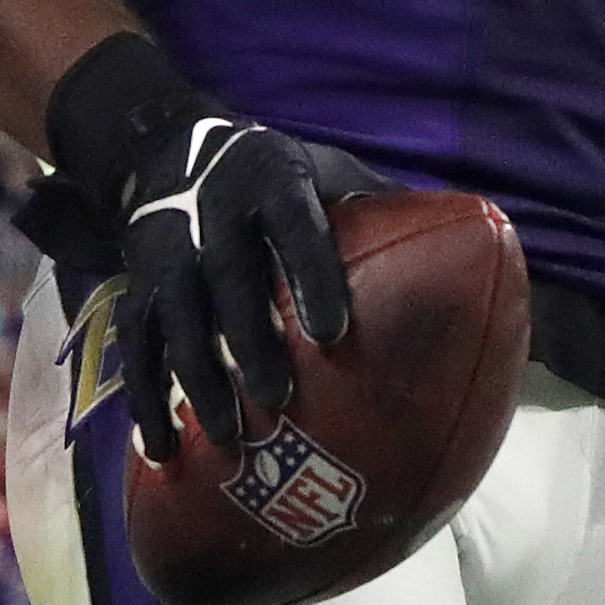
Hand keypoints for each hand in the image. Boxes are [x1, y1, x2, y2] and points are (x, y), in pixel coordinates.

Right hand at [112, 108, 363, 464]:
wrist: (168, 151)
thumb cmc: (275, 178)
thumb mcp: (326, 170)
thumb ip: (380, 205)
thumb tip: (468, 241)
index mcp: (271, 182)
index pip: (292, 224)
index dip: (310, 273)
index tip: (332, 331)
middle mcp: (212, 213)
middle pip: (227, 278)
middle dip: (248, 340)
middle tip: (277, 398)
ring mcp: (167, 252)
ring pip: (174, 318)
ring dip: (196, 379)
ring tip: (226, 437)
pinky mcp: (136, 286)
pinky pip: (136, 347)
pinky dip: (146, 399)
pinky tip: (165, 453)